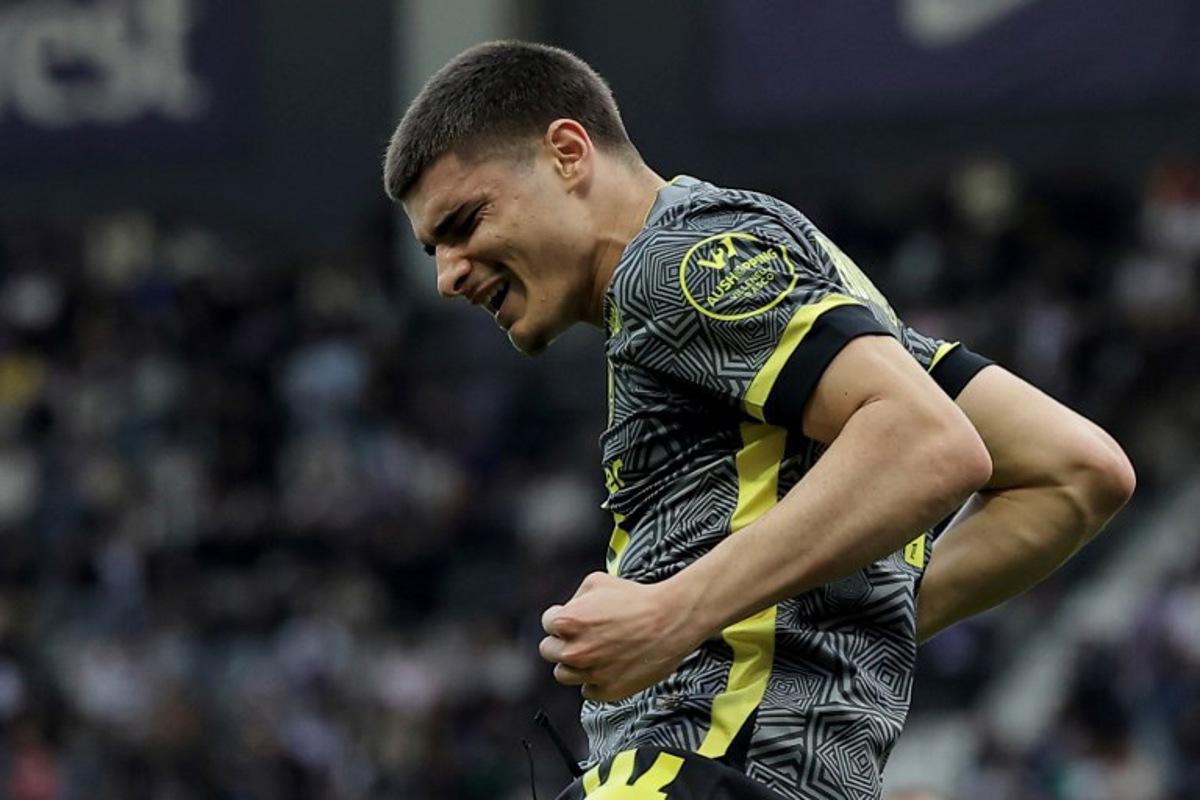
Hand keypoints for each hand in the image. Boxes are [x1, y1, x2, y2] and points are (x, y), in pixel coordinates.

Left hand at [539, 571, 704, 701]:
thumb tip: (566, 612)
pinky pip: (588, 691)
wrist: (671, 620)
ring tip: (596, 652)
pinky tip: (610, 665)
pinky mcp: (608, 691)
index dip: (561, 618)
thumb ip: (574, 598)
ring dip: (575, 664)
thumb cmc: (636, 599)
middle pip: (549, 651)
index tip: (576, 619)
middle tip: (583, 636)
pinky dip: (596, 680)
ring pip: (564, 674)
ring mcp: (591, 674)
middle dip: (562, 642)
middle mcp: (574, 651)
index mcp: (567, 622)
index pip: (547, 624)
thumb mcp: (597, 581)